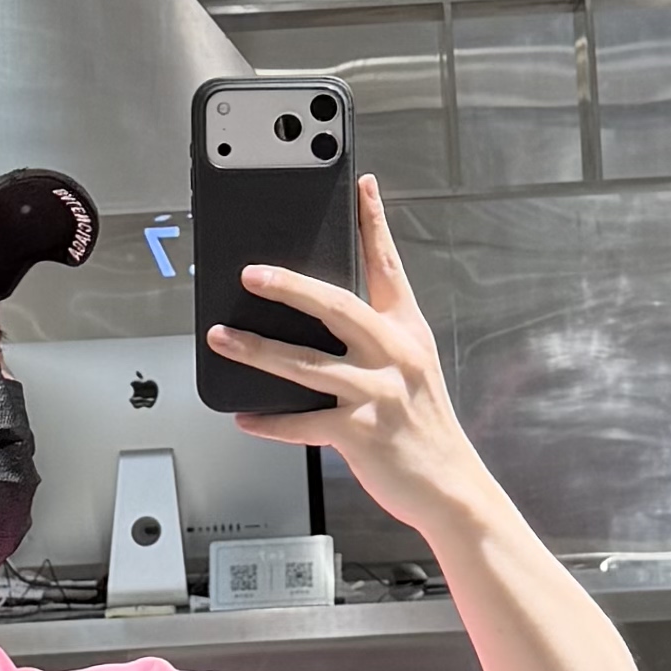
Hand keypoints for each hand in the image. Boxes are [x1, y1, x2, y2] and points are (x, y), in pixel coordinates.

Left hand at [207, 174, 493, 537]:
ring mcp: (377, 393)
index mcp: (407, 330)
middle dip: (289, 287)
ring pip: (306, 364)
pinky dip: (270, 421)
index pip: (387, 266)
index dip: (373, 223)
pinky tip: (244, 416)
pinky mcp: (361, 433)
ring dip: (257, 350)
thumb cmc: (423, 428)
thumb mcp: (411, 370)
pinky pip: (303, 424)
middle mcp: (393, 354)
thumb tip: (317, 323)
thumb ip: (375, 340)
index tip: (361, 184)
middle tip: (251, 273)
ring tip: (221, 338)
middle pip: (335, 305)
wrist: (449, 486)